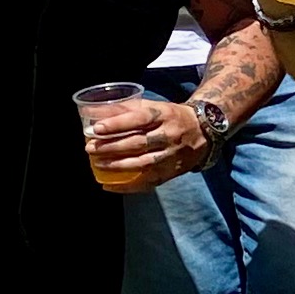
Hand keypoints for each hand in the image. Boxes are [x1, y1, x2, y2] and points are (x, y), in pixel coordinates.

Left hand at [80, 94, 199, 192]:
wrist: (204, 131)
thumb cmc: (170, 116)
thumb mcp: (154, 106)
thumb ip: (127, 109)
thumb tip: (96, 112)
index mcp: (164, 115)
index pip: (138, 119)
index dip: (117, 124)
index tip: (96, 128)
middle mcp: (169, 135)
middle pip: (138, 143)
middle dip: (111, 146)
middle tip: (90, 148)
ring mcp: (171, 155)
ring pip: (142, 163)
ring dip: (117, 165)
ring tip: (98, 164)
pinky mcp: (172, 171)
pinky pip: (148, 182)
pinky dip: (127, 186)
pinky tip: (109, 186)